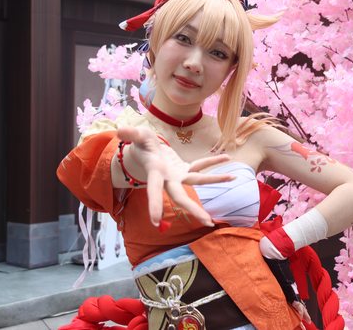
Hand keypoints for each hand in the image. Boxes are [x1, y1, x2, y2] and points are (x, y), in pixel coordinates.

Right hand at [117, 126, 233, 227]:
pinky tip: (227, 158)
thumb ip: (131, 134)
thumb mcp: (137, 136)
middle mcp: (168, 178)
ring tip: (232, 177)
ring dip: (215, 180)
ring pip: (197, 180)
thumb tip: (120, 130)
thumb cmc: (141, 143)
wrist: (146, 151)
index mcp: (155, 172)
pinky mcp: (184, 170)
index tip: (156, 222)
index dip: (154, 204)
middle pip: (181, 197)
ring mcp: (178, 175)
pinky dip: (213, 162)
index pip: (153, 190)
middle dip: (193, 209)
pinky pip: (201, 166)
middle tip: (208, 222)